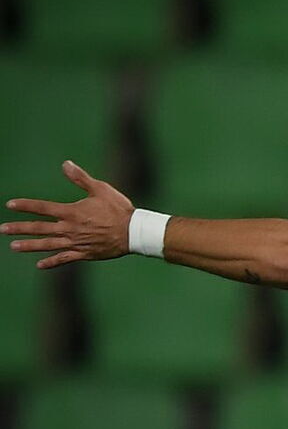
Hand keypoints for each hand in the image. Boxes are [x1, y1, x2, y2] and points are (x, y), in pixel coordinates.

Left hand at [2, 161, 134, 268]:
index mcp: (72, 212)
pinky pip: (64, 259)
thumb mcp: (101, 189)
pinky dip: (51, 262)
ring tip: (13, 246)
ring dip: (29, 245)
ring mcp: (75, 243)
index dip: (26, 205)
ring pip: (47, 245)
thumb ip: (81, 178)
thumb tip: (65, 164)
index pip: (43, 208)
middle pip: (40, 228)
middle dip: (19, 228)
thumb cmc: (118, 209)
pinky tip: (39, 265)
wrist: (133, 232)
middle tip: (2, 229)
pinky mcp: (84, 253)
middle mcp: (70, 229)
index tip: (10, 205)